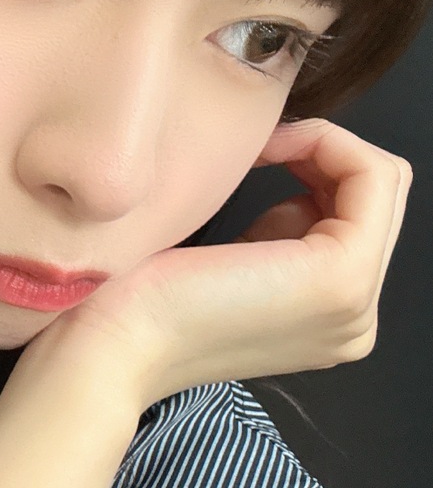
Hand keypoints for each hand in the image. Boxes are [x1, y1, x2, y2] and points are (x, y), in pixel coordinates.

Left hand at [15, 118, 413, 411]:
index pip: (361, 215)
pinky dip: (325, 144)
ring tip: (259, 151)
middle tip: (259, 145)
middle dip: (323, 151)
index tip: (256, 149)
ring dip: (321, 146)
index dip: (317, 163)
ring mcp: (355, 304)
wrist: (109, 343)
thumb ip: (272, 233)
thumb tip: (292, 177)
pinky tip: (268, 151)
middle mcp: (356, 320)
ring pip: (380, 181)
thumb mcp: (226, 258)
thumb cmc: (139, 298)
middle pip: (377, 196)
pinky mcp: (340, 277)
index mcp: (331, 319)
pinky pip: (372, 176)